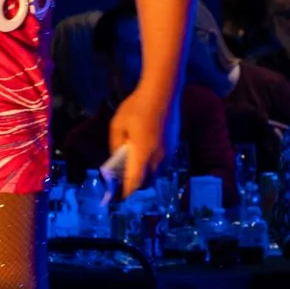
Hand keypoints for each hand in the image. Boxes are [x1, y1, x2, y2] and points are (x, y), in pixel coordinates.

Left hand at [105, 84, 175, 198]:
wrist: (163, 92)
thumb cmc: (137, 106)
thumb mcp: (118, 125)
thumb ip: (115, 145)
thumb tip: (116, 157)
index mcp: (143, 153)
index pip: (135, 182)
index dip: (126, 192)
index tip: (117, 196)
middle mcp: (158, 157)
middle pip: (147, 182)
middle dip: (135, 185)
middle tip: (123, 182)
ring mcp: (169, 152)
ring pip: (157, 173)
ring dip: (145, 175)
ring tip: (133, 168)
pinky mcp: (174, 145)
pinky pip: (162, 163)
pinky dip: (153, 165)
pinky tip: (145, 155)